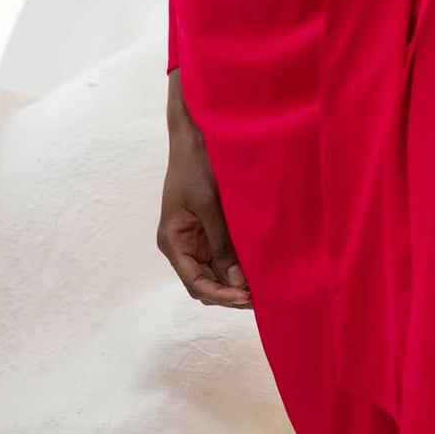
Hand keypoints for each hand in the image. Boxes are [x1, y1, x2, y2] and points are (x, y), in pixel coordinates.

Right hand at [159, 82, 252, 307]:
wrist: (194, 135)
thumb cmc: (195, 165)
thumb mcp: (209, 204)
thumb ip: (222, 243)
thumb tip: (238, 282)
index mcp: (173, 242)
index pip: (195, 283)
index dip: (220, 294)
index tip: (245, 298)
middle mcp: (181, 245)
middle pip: (204, 283)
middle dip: (229, 293)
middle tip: (259, 298)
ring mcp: (195, 239)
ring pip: (214, 273)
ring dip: (234, 282)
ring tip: (262, 288)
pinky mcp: (208, 229)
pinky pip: (222, 256)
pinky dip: (237, 265)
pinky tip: (257, 269)